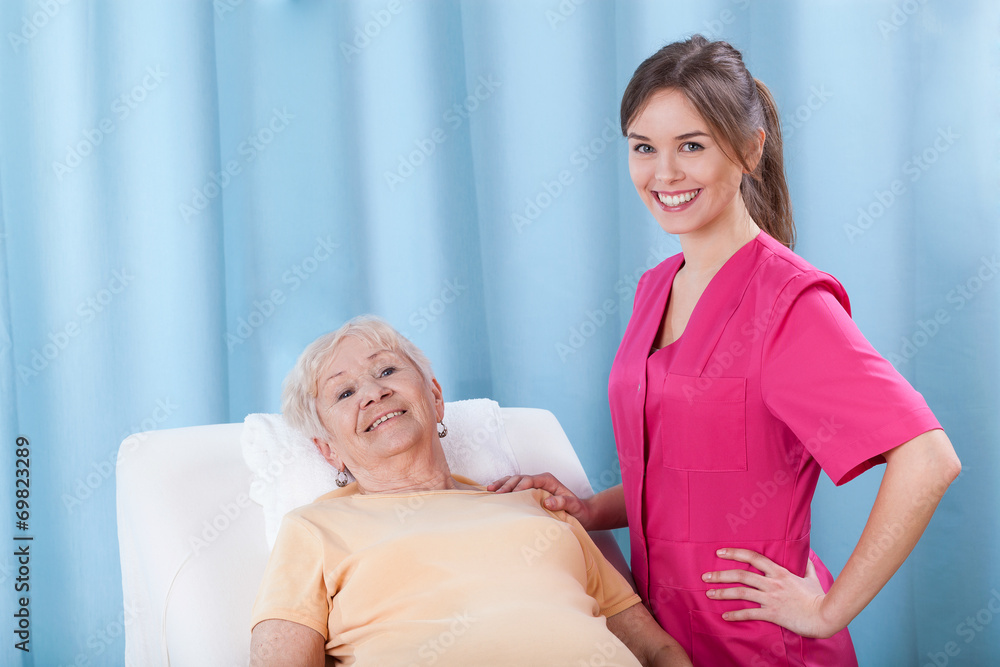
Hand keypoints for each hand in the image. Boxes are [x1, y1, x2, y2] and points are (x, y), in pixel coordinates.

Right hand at [488, 473, 593, 529]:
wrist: (581, 513)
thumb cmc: (578, 510)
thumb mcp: (574, 506)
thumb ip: (563, 502)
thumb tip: (548, 501)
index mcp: (548, 480)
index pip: (530, 480)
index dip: (520, 486)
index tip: (511, 495)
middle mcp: (540, 480)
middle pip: (519, 479)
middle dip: (507, 485)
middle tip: (497, 494)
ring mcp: (534, 484)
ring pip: (514, 481)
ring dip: (502, 485)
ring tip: (490, 491)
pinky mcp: (530, 492)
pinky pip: (515, 487)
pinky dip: (504, 488)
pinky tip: (494, 493)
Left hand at [702, 548, 838, 638]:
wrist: (825, 616)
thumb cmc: (819, 597)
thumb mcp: (811, 577)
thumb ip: (806, 566)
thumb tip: (808, 555)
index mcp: (780, 572)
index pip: (753, 558)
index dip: (735, 553)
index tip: (720, 552)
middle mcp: (773, 583)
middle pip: (741, 575)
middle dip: (721, 575)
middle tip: (705, 576)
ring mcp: (771, 598)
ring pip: (742, 592)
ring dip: (722, 592)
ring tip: (709, 593)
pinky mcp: (773, 614)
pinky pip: (750, 613)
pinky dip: (736, 614)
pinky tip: (725, 615)